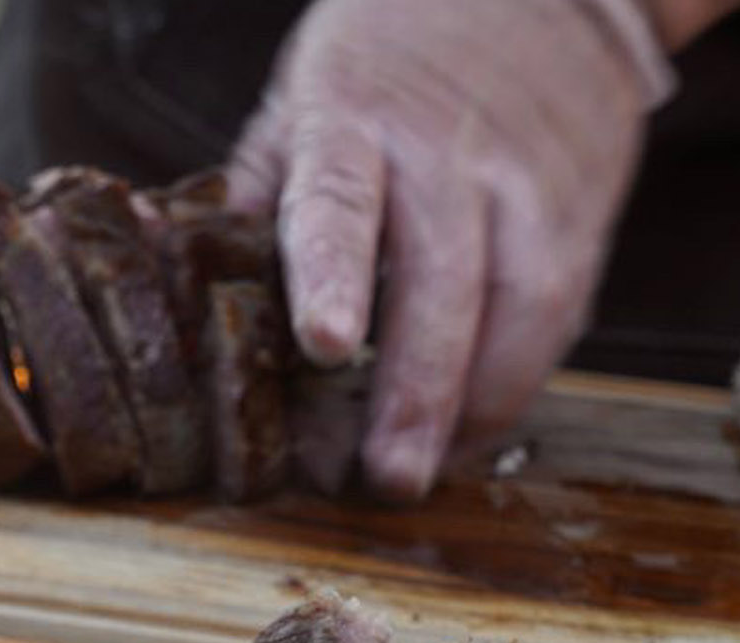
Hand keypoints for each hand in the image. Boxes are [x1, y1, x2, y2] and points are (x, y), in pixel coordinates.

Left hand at [228, 0, 679, 499]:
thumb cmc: (383, 66)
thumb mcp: (298, 105)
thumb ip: (247, 197)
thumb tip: (155, 260)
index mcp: (353, 123)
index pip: (341, 200)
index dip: (333, 274)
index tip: (322, 343)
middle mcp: (449, 154)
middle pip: (443, 278)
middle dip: (418, 388)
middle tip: (388, 478)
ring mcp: (527, 183)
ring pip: (524, 304)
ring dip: (481, 402)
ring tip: (436, 469)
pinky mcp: (584, 212)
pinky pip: (562, 311)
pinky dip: (522, 378)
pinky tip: (478, 428)